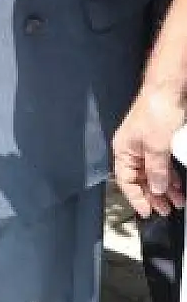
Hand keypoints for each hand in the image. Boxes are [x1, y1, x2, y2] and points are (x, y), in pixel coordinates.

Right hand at [113, 87, 186, 217]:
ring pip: (153, 173)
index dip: (136, 197)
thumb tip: (156, 189)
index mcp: (123, 149)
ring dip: (164, 188)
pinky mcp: (160, 142)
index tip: (147, 212)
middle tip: (165, 211)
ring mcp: (146, 145)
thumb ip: (156, 169)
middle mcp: (132, 149)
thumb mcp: (157, 145)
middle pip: (140, 179)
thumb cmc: (156, 110)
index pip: (125, 181)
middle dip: (152, 196)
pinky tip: (177, 186)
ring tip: (176, 202)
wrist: (169, 89)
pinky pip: (163, 165)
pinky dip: (170, 177)